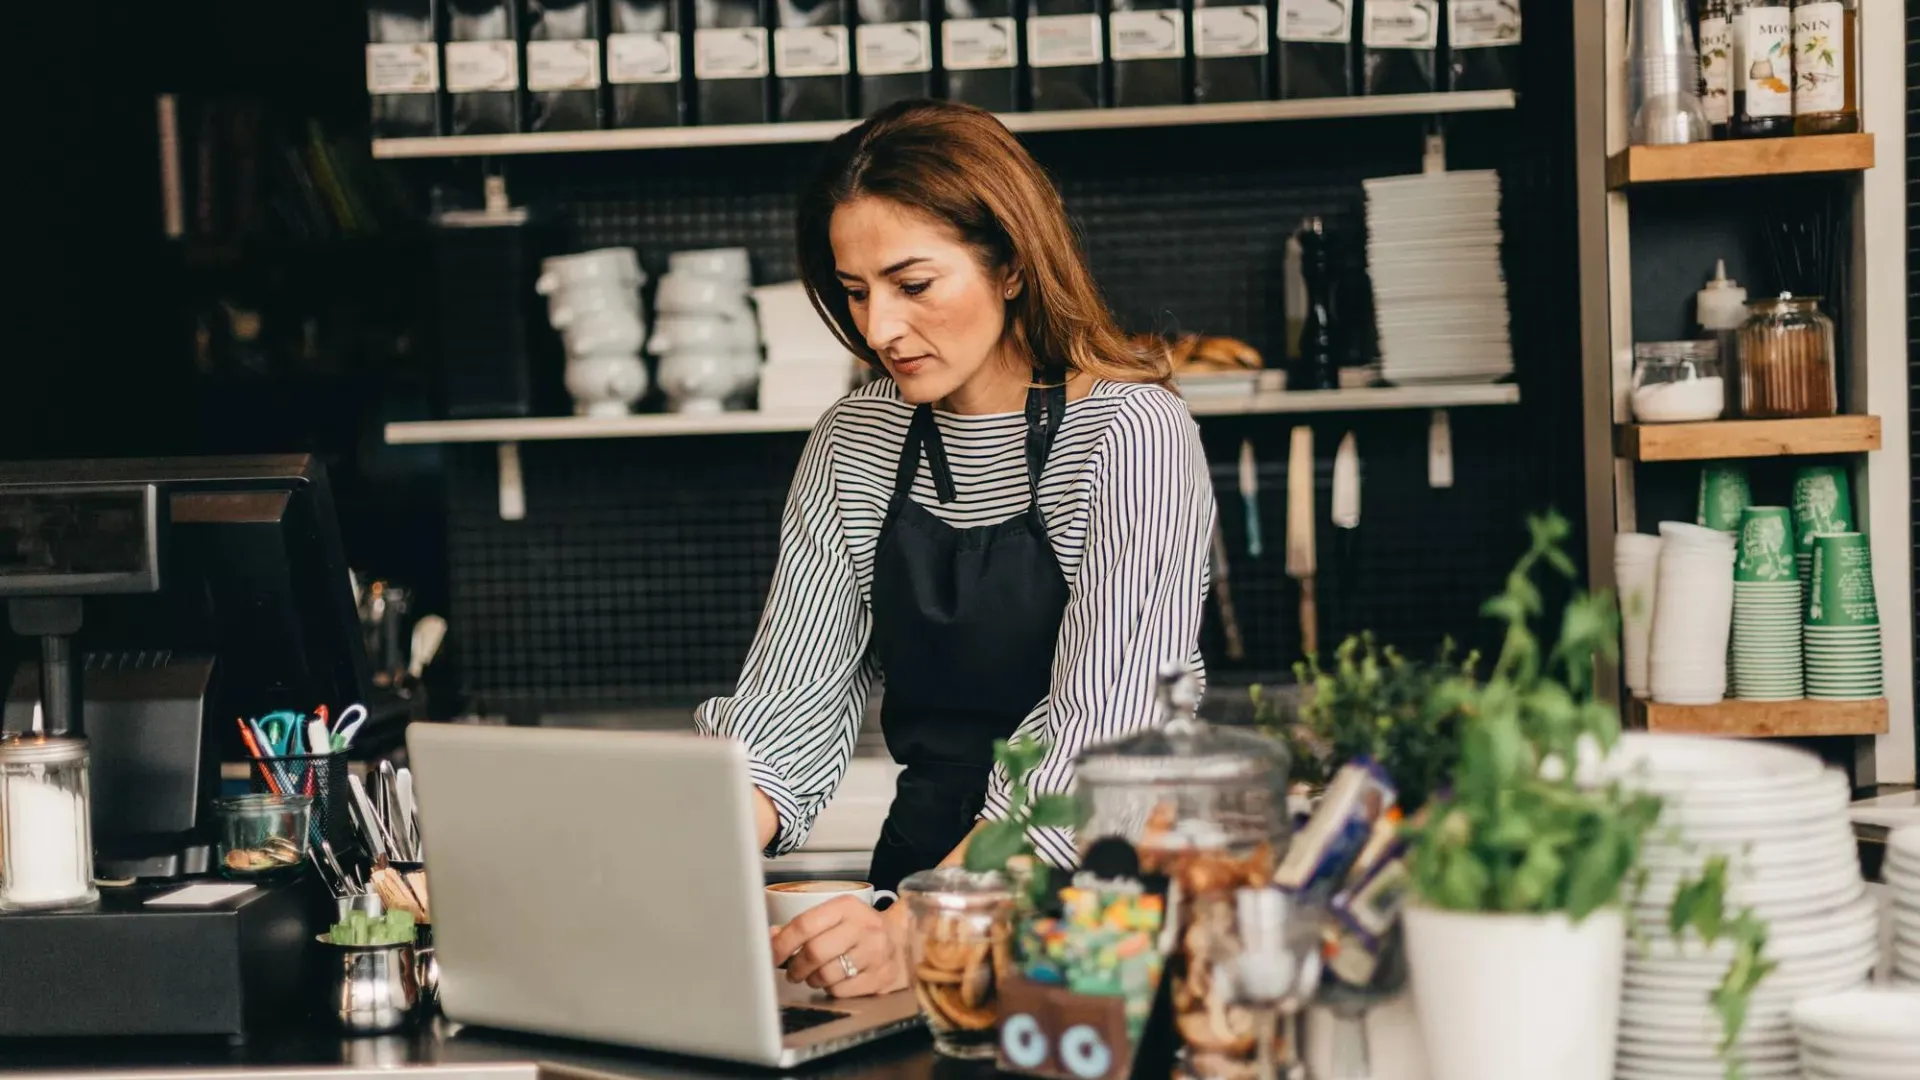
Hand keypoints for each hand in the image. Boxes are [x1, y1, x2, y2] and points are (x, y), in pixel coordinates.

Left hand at [769, 897, 909, 998]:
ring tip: (816, 975)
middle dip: (796, 966)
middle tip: (792, 972)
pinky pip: (841, 991)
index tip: (772, 954)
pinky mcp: (881, 977)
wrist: (904, 941)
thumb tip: (771, 937)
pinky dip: (832, 990)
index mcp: (847, 907)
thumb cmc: (862, 930)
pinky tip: (837, 981)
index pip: (805, 924)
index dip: (782, 943)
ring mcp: (874, 953)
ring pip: (827, 975)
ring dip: (813, 979)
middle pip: (814, 951)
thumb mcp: (837, 917)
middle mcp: (863, 927)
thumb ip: (806, 926)